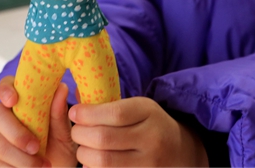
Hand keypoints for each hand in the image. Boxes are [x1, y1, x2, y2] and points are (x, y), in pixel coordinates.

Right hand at [0, 76, 76, 167]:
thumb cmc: (61, 149)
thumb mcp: (65, 133)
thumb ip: (59, 113)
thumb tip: (61, 88)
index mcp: (23, 104)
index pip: (7, 86)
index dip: (5, 90)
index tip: (13, 100)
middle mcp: (9, 119)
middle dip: (15, 132)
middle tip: (35, 146)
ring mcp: (2, 141)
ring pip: (1, 145)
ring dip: (24, 159)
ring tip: (45, 165)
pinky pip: (0, 165)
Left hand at [69, 97, 207, 166]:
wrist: (180, 151)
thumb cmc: (150, 124)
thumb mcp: (138, 106)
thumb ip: (109, 103)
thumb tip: (75, 95)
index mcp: (149, 113)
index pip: (115, 114)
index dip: (88, 114)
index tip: (74, 112)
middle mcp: (151, 139)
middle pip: (104, 139)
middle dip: (80, 134)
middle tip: (76, 130)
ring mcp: (149, 163)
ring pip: (104, 161)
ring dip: (84, 153)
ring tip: (82, 147)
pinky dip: (93, 167)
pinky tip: (92, 160)